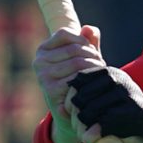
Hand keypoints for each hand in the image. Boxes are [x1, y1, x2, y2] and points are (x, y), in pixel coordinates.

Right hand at [35, 27, 102, 142]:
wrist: (72, 113)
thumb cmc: (79, 81)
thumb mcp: (83, 58)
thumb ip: (88, 42)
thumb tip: (89, 29)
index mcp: (43, 50)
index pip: (65, 33)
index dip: (83, 40)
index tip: (93, 52)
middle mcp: (39, 61)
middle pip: (74, 49)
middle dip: (93, 57)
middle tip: (102, 67)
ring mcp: (42, 76)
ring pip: (77, 63)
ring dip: (94, 68)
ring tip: (100, 75)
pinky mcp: (50, 90)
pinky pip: (76, 78)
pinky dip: (89, 81)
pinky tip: (94, 85)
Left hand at [68, 63, 142, 142]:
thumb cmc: (123, 119)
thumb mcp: (104, 103)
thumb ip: (86, 98)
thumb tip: (64, 101)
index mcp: (111, 74)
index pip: (79, 80)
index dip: (69, 99)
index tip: (72, 114)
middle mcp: (120, 81)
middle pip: (82, 97)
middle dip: (75, 117)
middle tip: (78, 130)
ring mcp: (129, 96)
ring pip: (91, 111)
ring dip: (82, 129)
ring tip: (84, 138)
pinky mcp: (135, 114)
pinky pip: (104, 124)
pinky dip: (95, 135)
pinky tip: (93, 142)